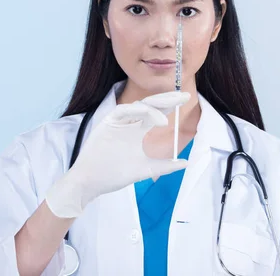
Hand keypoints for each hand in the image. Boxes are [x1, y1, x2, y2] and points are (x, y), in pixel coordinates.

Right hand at [45, 91, 189, 217]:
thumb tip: (187, 163)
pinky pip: (122, 110)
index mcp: (138, 130)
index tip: (187, 99)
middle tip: (184, 96)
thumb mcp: (146, 169)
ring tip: (165, 121)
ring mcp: (118, 122)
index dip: (171, 105)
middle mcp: (130, 123)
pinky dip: (136, 110)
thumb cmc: (114, 175)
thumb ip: (165, 165)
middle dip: (167, 99)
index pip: (158, 113)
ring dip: (153, 108)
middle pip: (151, 105)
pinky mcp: (107, 123)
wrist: (91, 183)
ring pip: (138, 105)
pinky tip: (148, 115)